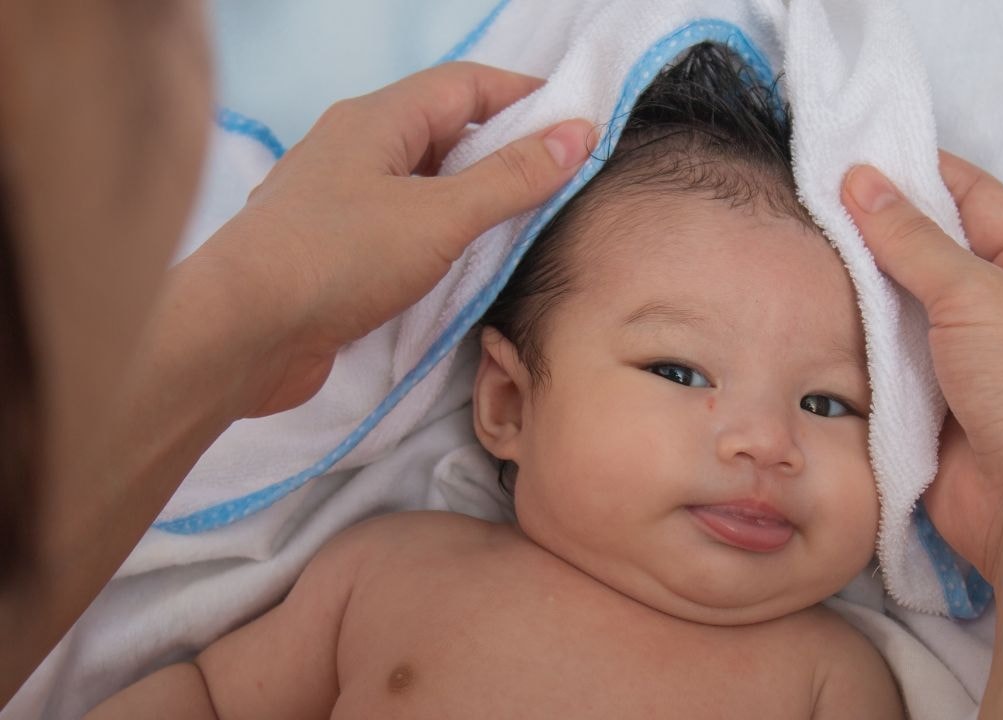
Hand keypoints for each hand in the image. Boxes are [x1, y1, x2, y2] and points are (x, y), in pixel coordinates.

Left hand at [184, 62, 595, 416]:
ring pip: (420, 179)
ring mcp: (338, 199)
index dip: (526, 94)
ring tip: (524, 217)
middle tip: (561, 173)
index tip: (578, 119)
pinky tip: (461, 260)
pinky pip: (400, 223)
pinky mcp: (330, 249)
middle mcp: (353, 147)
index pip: (466, 84)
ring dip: (471, 191)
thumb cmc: (336, 260)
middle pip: (443, 128)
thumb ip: (511, 178)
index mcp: (376, 119)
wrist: (238, 334)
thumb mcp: (439, 216)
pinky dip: (439, 231)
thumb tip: (578, 132)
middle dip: (503, 144)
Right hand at [841, 153, 1002, 586]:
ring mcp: (966, 360)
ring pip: (901, 308)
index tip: (852, 151)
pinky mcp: (931, 407)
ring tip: (795, 248)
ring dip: (859, 288)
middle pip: (931, 252)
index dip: (916, 170)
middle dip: (876, 229)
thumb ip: (913, 238)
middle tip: (808, 198)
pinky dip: (854, 342)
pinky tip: (808, 316)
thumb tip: (860, 178)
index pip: (972, 196)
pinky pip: (886, 361)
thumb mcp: (978, 294)